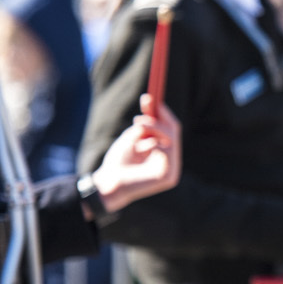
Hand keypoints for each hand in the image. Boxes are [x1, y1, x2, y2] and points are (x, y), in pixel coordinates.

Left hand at [90, 94, 181, 213]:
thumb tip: (152, 103)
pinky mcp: (170, 176)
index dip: (162, 113)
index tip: (149, 99)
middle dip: (161, 115)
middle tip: (146, 103)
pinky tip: (141, 147)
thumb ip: (144, 125)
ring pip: (172, 137)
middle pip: (174, 130)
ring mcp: (173, 168)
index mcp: (163, 151)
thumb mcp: (130, 138)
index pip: (170, 129)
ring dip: (154, 127)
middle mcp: (171, 159)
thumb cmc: (117, 164)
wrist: (108, 184)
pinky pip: (168, 150)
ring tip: (137, 125)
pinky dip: (154, 143)